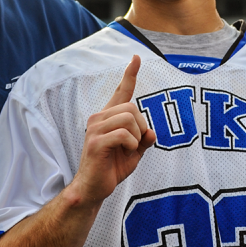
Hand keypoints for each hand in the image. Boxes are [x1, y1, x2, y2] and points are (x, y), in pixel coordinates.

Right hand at [68, 56, 155, 206]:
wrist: (93, 189)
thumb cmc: (111, 169)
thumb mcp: (134, 153)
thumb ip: (143, 140)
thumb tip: (152, 132)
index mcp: (108, 118)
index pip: (121, 92)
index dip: (130, 75)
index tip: (136, 58)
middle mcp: (99, 118)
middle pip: (132, 107)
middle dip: (141, 126)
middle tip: (134, 145)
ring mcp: (95, 129)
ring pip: (129, 119)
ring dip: (136, 137)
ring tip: (127, 150)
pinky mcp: (96, 142)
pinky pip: (124, 134)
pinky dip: (131, 145)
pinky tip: (124, 153)